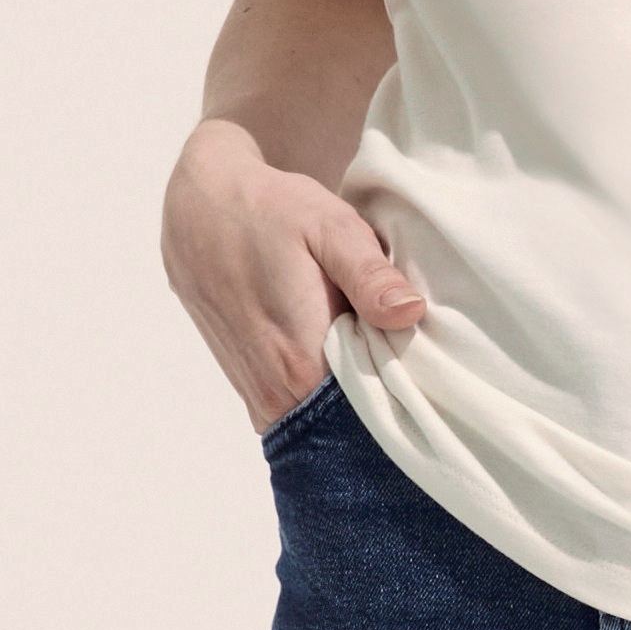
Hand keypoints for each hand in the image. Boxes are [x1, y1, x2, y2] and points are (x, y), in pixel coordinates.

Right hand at [160, 116, 427, 431]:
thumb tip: (411, 313)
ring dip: (353, 390)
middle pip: (346, 424)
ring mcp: (256, 392)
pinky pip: (299, 404)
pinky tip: (346, 348)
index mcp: (299, 364)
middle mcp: (272, 393)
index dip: (404, 398)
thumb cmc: (269, 211)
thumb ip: (370, 274)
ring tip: (380, 348)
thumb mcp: (328, 227)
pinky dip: (325, 386)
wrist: (200, 205)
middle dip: (382, 398)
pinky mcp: (247, 383)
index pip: (368, 415)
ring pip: (320, 415)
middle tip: (411, 357)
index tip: (430, 374)